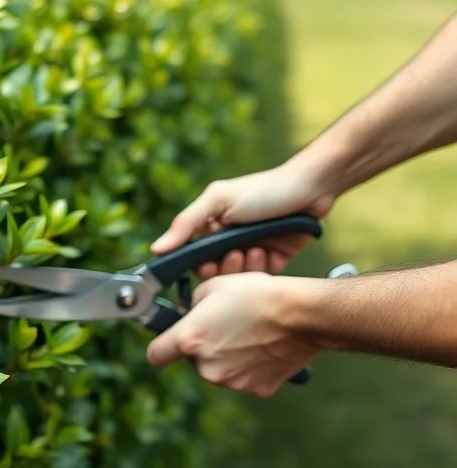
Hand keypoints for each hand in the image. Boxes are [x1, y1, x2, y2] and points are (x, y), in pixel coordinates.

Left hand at [145, 272, 321, 396]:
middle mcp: (206, 367)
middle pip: (193, 361)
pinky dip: (250, 366)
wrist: (301, 313)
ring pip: (219, 370)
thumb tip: (189, 316)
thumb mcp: (212, 287)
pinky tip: (263, 346)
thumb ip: (192, 306)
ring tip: (247, 333)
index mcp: (189, 340)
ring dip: (226, 356)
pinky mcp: (257, 389)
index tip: (168, 342)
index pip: (155, 355)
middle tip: (223, 327)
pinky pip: (245, 377)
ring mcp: (232, 381)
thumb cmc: (257, 294)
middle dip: (202, 346)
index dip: (161, 347)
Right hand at [150, 165, 334, 278]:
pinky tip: (268, 252)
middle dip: (223, 267)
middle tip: (234, 255)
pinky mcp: (274, 260)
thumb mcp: (218, 200)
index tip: (206, 265)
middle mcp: (228, 241)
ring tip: (255, 249)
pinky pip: (260, 278)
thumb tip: (155, 249)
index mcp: (211, 227)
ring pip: (237, 277)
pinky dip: (262, 269)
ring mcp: (251, 251)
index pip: (192, 257)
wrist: (312, 189)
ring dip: (244, 267)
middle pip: (214, 271)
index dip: (197, 266)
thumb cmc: (263, 189)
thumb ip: (186, 224)